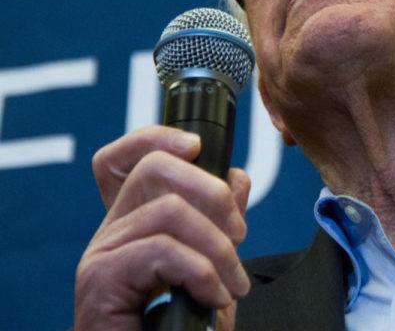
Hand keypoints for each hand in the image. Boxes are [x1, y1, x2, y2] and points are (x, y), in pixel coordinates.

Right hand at [74, 126, 250, 330]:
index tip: (197, 146)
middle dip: (213, 194)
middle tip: (239, 236)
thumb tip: (236, 177)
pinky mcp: (100, 280)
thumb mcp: (214, 267)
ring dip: (217, 248)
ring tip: (231, 284)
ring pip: (169, 211)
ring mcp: (101, 254)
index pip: (123, 159)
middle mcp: (110, 232)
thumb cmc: (182, 328)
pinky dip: (201, 273)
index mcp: (134, 224)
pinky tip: (214, 298)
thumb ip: (223, 223)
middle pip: (155, 169)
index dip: (156, 138)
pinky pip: (161, 249)